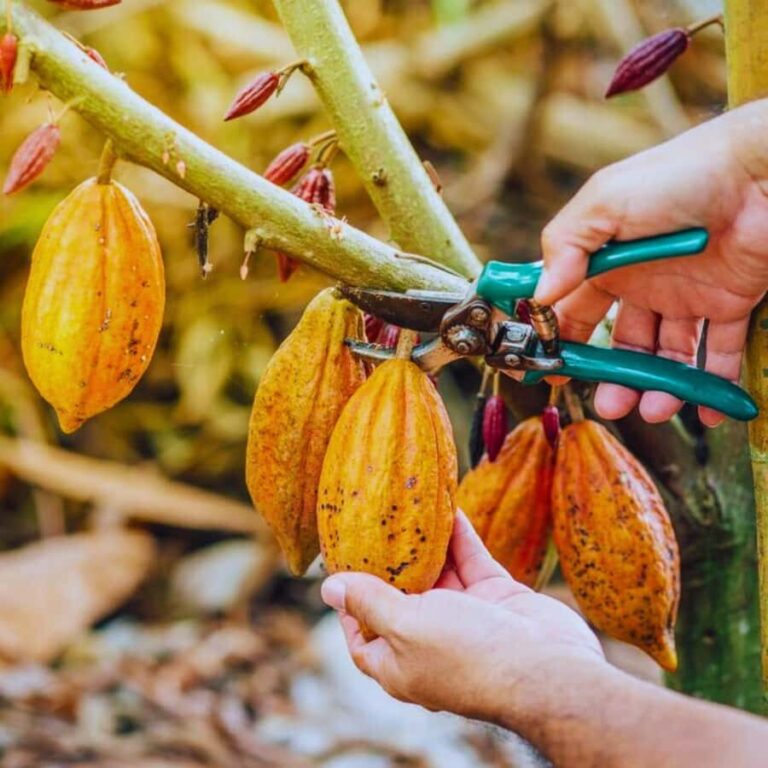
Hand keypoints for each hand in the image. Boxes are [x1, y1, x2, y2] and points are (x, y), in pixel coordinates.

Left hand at [320, 511, 602, 723]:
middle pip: (401, 598)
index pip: (364, 636)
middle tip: (375, 525)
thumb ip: (369, 602)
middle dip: (390, 563)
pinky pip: (471, 560)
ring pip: (439, 574)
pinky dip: (459, 537)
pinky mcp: (496, 598)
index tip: (342, 570)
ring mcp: (466, 619)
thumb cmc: (469, 654)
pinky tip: (448, 509)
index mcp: (401, 663)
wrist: (548, 669)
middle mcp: (431, 643)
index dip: (350, 607)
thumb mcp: (405, 626)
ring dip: (426, 544)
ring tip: (409, 509)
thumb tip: (329, 588)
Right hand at [535, 101, 767, 426]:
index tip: (549, 373)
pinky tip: (701, 409)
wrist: (760, 171)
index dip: (559, 343)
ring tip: (654, 409)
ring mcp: (685, 297)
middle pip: (621, 345)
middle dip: (612, 379)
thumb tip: (540, 295)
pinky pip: (718, 352)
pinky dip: (712, 384)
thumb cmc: (677, 176)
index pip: (573, 312)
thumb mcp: (605, 202)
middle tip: (610, 407)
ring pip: (665, 356)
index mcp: (606, 263)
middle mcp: (641, 284)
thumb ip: (566, 247)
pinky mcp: (729, 303)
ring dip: (657, 388)